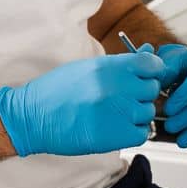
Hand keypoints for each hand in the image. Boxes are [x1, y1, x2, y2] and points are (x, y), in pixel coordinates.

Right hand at [0, 51, 165, 156]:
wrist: (34, 117)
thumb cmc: (57, 90)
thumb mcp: (88, 67)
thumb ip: (122, 62)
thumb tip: (149, 52)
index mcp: (110, 67)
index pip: (152, 64)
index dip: (152, 71)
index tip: (145, 77)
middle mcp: (117, 87)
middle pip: (152, 89)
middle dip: (142, 94)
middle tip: (124, 98)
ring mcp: (119, 112)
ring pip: (148, 112)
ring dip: (137, 114)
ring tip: (116, 114)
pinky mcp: (116, 136)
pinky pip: (142, 133)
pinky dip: (134, 132)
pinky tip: (118, 128)